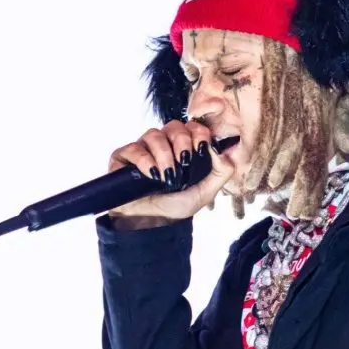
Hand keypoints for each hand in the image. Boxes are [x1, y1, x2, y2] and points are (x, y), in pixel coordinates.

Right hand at [107, 120, 234, 227]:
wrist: (151, 222)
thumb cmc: (175, 205)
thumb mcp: (206, 191)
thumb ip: (222, 171)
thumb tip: (225, 149)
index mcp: (183, 147)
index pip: (192, 127)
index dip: (198, 133)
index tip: (201, 148)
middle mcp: (163, 144)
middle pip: (174, 126)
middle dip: (182, 142)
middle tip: (184, 163)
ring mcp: (142, 148)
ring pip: (154, 135)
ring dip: (164, 155)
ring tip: (168, 176)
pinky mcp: (123, 157)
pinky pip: (134, 148)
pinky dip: (144, 161)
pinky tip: (151, 175)